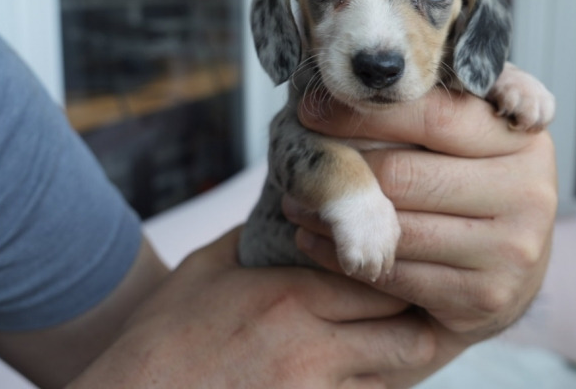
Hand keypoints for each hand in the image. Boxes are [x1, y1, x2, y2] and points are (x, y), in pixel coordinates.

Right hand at [70, 227, 434, 388]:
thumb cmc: (160, 338)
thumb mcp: (207, 268)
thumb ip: (258, 234)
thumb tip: (292, 205)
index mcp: (292, 297)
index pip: (385, 280)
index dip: (400, 274)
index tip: (400, 266)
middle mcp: (313, 348)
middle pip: (409, 336)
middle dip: (415, 321)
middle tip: (408, 308)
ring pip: (394, 377)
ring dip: (394, 359)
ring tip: (379, 341)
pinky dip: (364, 388)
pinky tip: (346, 372)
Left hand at [290, 88, 557, 367]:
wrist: (511, 265)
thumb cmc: (479, 180)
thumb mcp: (479, 131)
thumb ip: (453, 93)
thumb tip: (383, 57)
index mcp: (525, 139)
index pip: (435, 115)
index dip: (365, 111)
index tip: (312, 109)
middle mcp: (529, 192)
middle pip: (407, 173)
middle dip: (342, 165)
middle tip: (299, 160)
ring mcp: (511, 249)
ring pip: (397, 225)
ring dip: (333, 214)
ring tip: (297, 200)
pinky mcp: (485, 298)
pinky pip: (396, 271)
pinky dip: (345, 255)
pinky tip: (317, 240)